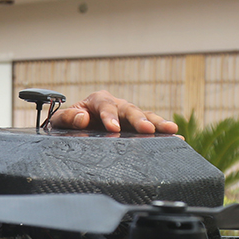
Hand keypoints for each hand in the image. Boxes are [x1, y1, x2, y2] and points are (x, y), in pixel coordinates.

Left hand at [48, 90, 178, 133]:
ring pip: (145, 116)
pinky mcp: (136, 127)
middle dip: (138, 120)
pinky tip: (177, 137)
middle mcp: (117, 105)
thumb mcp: (61, 121)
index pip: (105, 106)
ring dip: (158, 123)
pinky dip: (163, 132)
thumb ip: (67, 118)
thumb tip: (82, 118)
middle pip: (130, 110)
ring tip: (172, 130)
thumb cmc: (70, 123)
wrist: (77, 128)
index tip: (112, 128)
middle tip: (147, 129)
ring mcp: (128, 116)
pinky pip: (151, 127)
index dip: (109, 116)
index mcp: (98, 100)